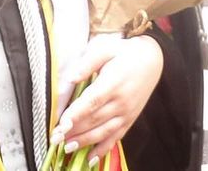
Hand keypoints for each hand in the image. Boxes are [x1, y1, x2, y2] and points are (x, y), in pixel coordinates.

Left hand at [53, 33, 163, 162]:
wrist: (152, 60)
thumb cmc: (124, 52)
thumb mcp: (105, 48)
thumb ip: (87, 63)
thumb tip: (70, 77)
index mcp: (113, 83)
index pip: (92, 102)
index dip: (76, 114)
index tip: (61, 123)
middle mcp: (121, 101)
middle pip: (94, 119)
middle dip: (73, 131)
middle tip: (55, 138)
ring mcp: (126, 113)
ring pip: (103, 131)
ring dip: (84, 141)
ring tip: (67, 148)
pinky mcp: (130, 119)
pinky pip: (116, 137)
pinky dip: (103, 149)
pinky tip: (91, 158)